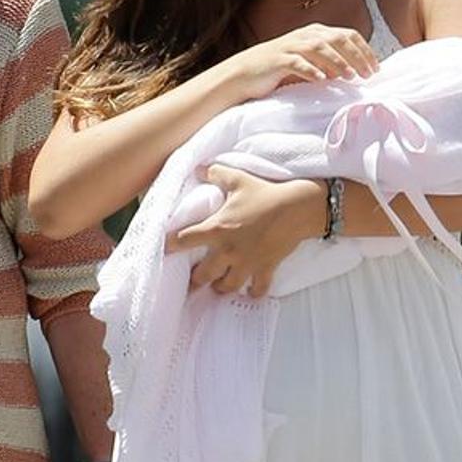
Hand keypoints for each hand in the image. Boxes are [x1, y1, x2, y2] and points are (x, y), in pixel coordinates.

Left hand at [166, 167, 325, 297]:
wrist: (298, 208)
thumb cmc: (266, 194)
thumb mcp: (239, 179)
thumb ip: (216, 173)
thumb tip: (200, 168)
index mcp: (217, 229)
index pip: (184, 240)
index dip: (170, 245)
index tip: (163, 249)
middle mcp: (228, 250)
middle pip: (203, 275)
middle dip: (195, 281)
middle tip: (192, 282)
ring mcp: (247, 262)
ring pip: (227, 286)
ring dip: (220, 288)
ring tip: (218, 287)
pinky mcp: (266, 267)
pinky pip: (258, 288)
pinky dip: (254, 292)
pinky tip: (250, 293)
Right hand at [229, 23, 379, 101]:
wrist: (245, 72)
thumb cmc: (281, 68)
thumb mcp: (310, 61)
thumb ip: (331, 61)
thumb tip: (356, 71)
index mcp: (315, 32)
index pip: (347, 35)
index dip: (364, 50)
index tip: (376, 68)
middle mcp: (304, 35)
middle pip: (337, 39)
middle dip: (356, 56)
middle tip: (367, 74)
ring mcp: (290, 46)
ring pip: (319, 48)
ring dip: (337, 62)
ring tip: (349, 76)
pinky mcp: (277, 59)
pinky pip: (297, 62)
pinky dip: (311, 70)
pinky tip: (321, 79)